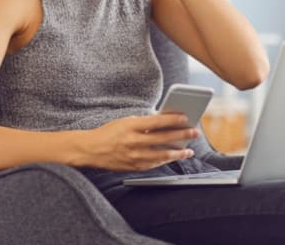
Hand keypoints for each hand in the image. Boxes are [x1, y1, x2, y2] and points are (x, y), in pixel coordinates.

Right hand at [82, 113, 198, 170]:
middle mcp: (134, 142)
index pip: (157, 122)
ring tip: (189, 150)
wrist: (90, 150)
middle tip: (194, 132)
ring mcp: (134, 156)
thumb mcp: (125, 122)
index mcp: (131, 126)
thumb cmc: (109, 133)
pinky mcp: (133, 167)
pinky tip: (173, 157)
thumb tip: (164, 123)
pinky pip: (154, 164)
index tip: (186, 117)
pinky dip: (165, 161)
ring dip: (178, 153)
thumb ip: (144, 123)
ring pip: (162, 155)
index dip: (173, 120)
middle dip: (182, 135)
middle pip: (163, 138)